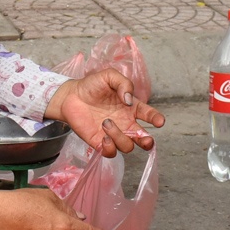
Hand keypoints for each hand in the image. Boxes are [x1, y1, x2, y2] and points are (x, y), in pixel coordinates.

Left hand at [46, 69, 164, 157]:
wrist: (70, 96)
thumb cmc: (92, 85)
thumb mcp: (109, 76)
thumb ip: (123, 84)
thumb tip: (129, 100)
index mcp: (132, 108)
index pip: (149, 115)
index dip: (156, 119)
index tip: (159, 121)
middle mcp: (126, 123)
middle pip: (143, 139)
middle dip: (147, 141)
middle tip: (145, 139)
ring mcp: (114, 134)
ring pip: (127, 146)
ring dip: (120, 137)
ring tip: (106, 122)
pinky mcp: (100, 142)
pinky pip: (111, 153)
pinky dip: (110, 148)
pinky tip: (103, 137)